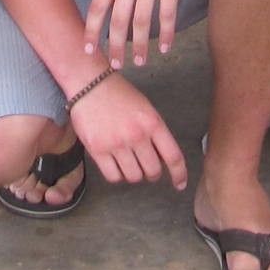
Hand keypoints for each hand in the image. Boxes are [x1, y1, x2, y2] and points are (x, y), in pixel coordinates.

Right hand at [66, 71, 188, 190]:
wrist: (90, 84)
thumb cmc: (120, 95)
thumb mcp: (145, 108)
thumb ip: (155, 132)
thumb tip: (162, 159)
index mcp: (153, 123)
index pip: (173, 156)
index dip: (179, 174)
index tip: (180, 184)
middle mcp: (136, 135)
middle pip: (153, 171)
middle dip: (152, 174)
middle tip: (147, 167)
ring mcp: (117, 143)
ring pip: (134, 177)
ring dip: (134, 174)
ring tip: (129, 163)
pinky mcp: (97, 150)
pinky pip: (113, 177)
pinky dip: (117, 175)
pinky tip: (116, 165)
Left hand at [82, 0, 199, 69]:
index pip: (97, 6)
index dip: (92, 30)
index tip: (89, 49)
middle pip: (118, 20)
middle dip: (115, 46)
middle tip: (116, 65)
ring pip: (142, 21)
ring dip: (140, 45)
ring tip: (140, 61)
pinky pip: (167, 14)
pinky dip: (166, 33)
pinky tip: (166, 47)